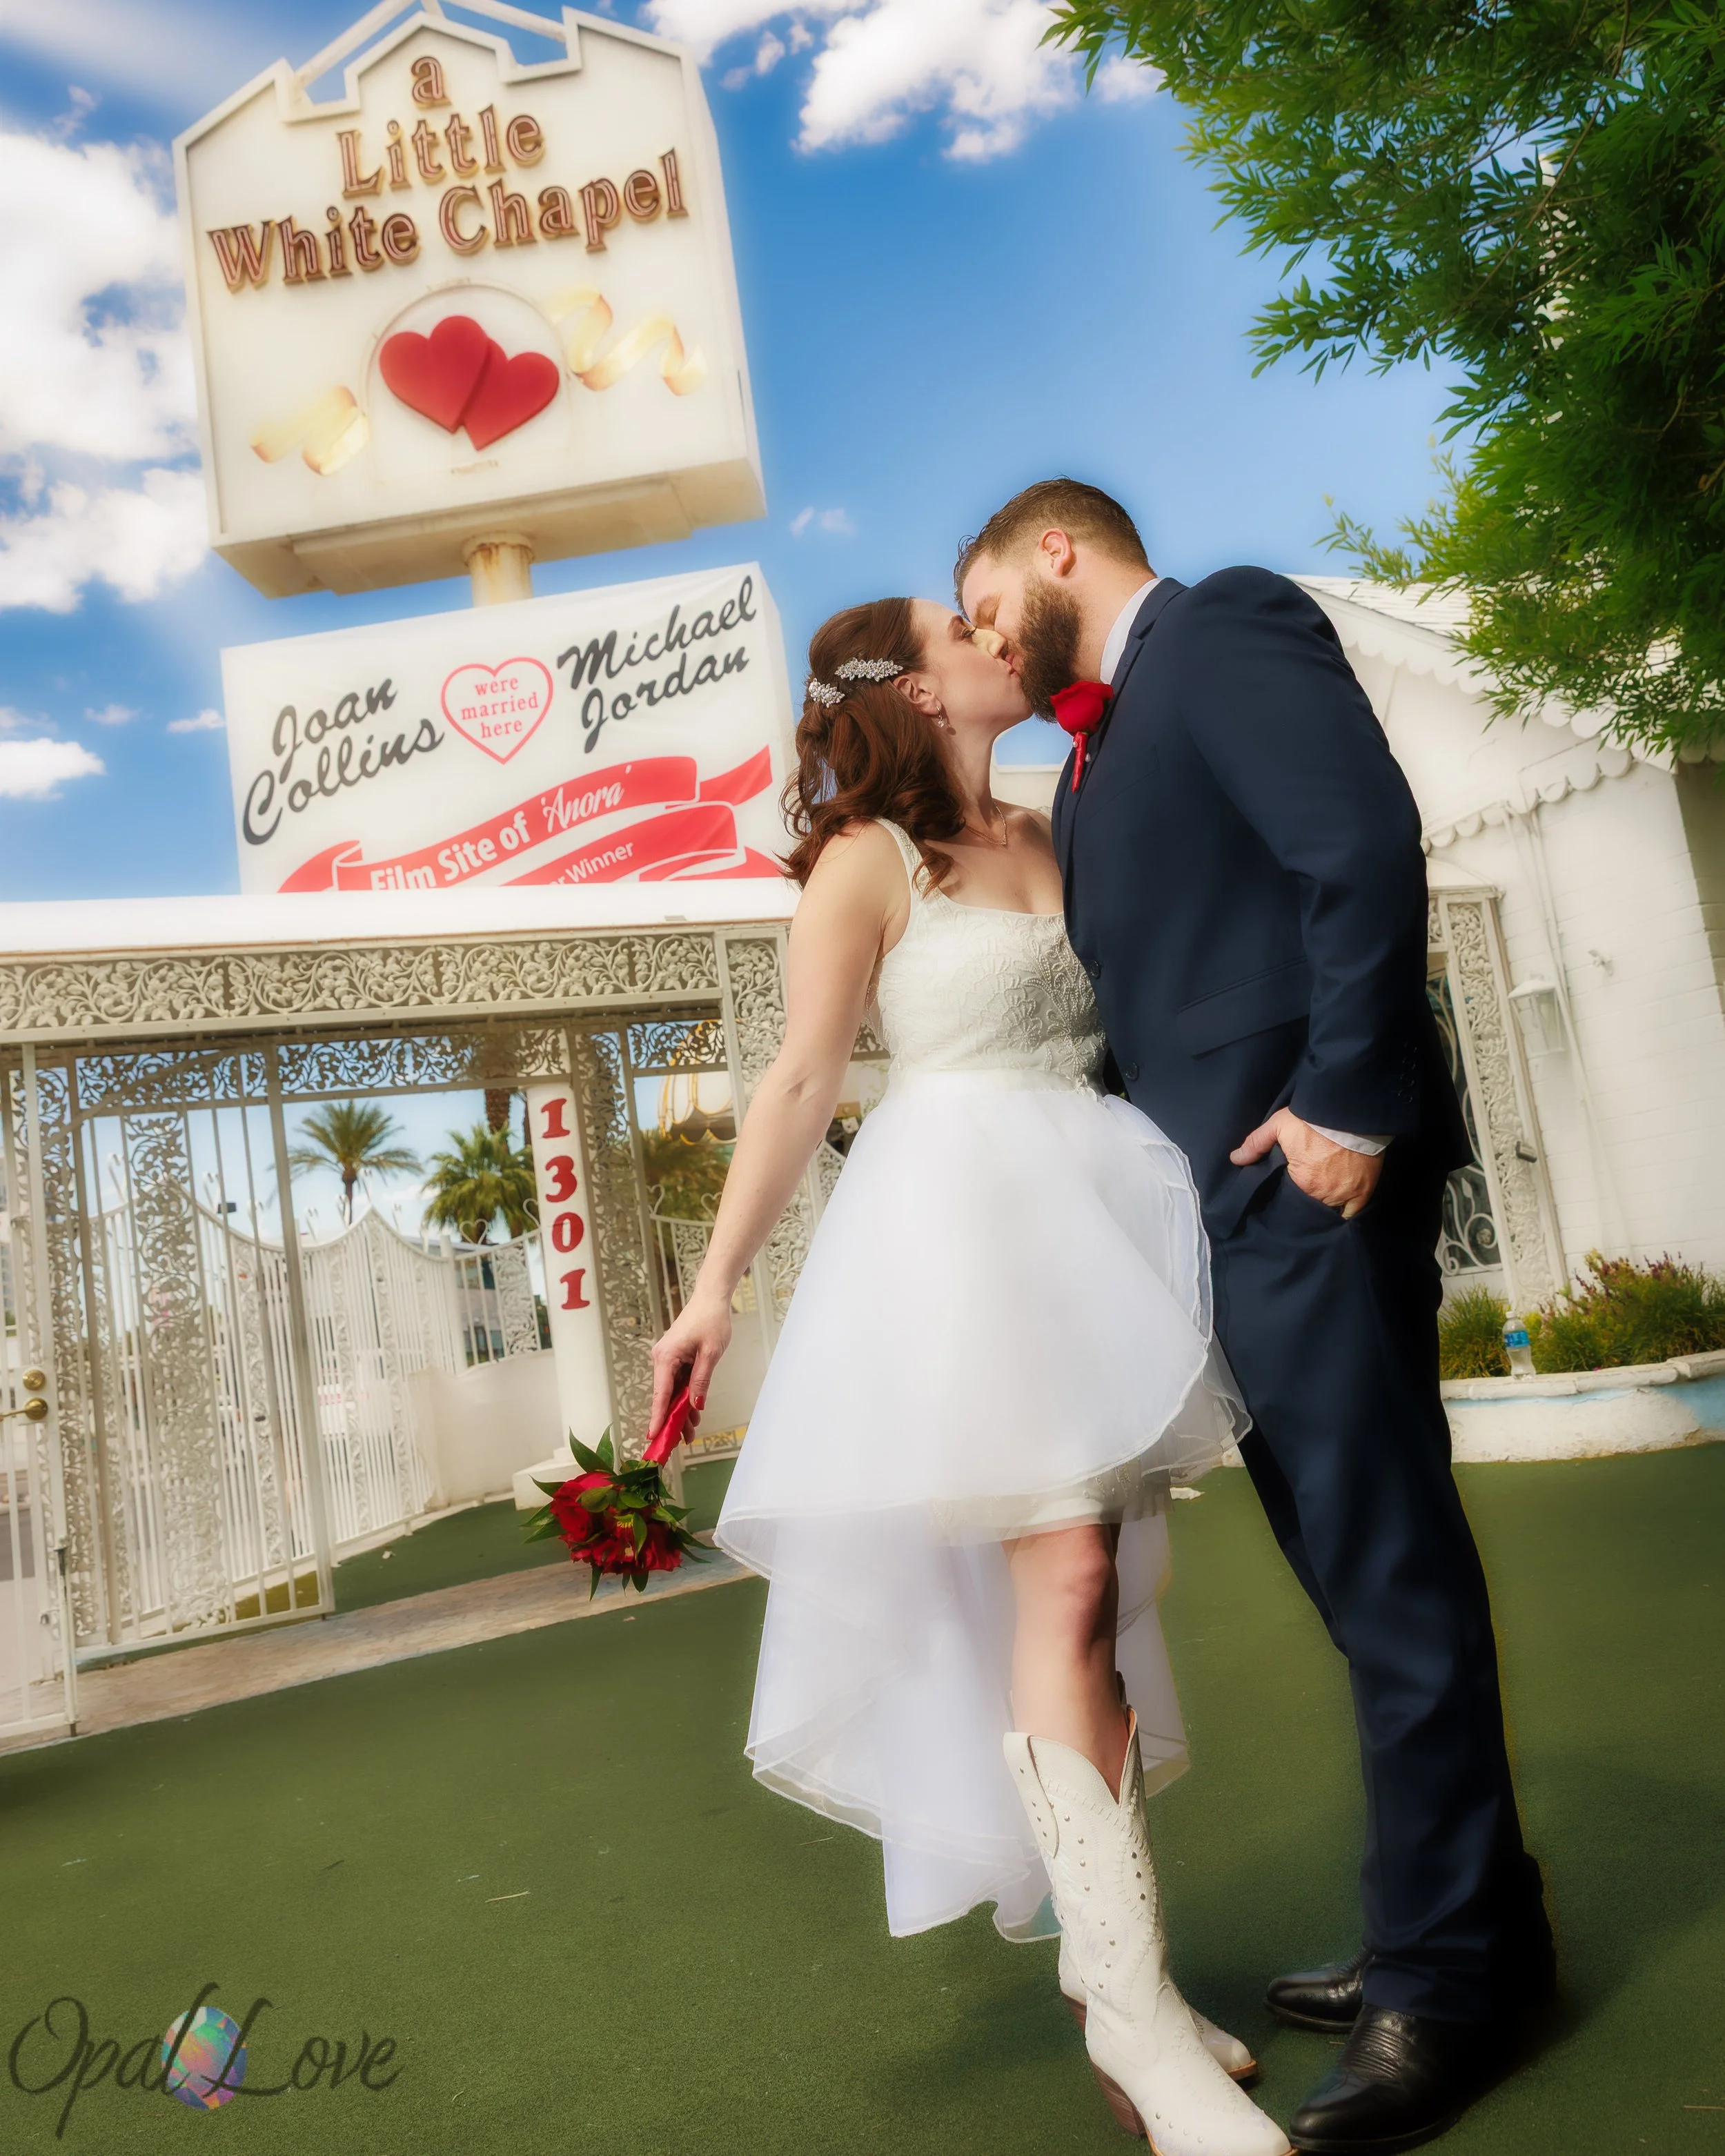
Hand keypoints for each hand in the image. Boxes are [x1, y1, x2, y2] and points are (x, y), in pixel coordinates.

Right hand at [649, 1288, 732, 1437]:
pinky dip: (685, 1396)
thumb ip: (701, 1380)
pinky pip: (678, 1382)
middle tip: (678, 1443)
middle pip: (665, 1396)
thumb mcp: (711, 1353)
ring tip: (690, 1433)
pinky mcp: (675, 1357)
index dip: (658, 1417)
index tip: (653, 1436)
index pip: (661, 1394)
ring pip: (672, 1391)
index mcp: (666, 1357)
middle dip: (672, 1420)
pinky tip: (692, 1413)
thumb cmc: (711, 1320)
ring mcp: (668, 1358)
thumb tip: (695, 1406)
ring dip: (681, 1410)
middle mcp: (662, 1359)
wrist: (711, 1298)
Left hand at [1230, 1108, 1382, 1218]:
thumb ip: (1255, 1144)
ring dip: (1324, 1207)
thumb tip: (1235, 1159)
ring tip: (1320, 1200)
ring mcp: (1346, 1195)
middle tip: (1304, 1194)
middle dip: (1306, 1203)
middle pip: (1311, 1207)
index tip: (1288, 1192)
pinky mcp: (1363, 1192)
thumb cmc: (1313, 1119)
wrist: (1350, 1111)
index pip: (1291, 1200)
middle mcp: (1324, 1194)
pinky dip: (1345, 1213)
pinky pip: (1352, 1213)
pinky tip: (1338, 1210)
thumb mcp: (1278, 1125)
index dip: (1289, 1197)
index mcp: (1303, 1183)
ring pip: (1330, 1212)